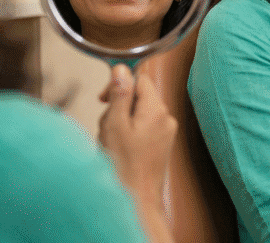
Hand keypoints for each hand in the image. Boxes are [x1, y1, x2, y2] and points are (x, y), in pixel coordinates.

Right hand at [98, 64, 177, 206]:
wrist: (137, 201)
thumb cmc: (124, 167)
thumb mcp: (114, 125)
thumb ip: (119, 95)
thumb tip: (121, 69)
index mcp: (156, 110)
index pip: (140, 80)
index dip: (120, 85)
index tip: (103, 98)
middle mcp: (166, 119)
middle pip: (138, 97)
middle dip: (117, 108)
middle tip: (107, 128)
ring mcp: (165, 133)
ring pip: (137, 114)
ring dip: (120, 123)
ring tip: (112, 143)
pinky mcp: (161, 145)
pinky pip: (142, 129)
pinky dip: (127, 135)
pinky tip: (119, 151)